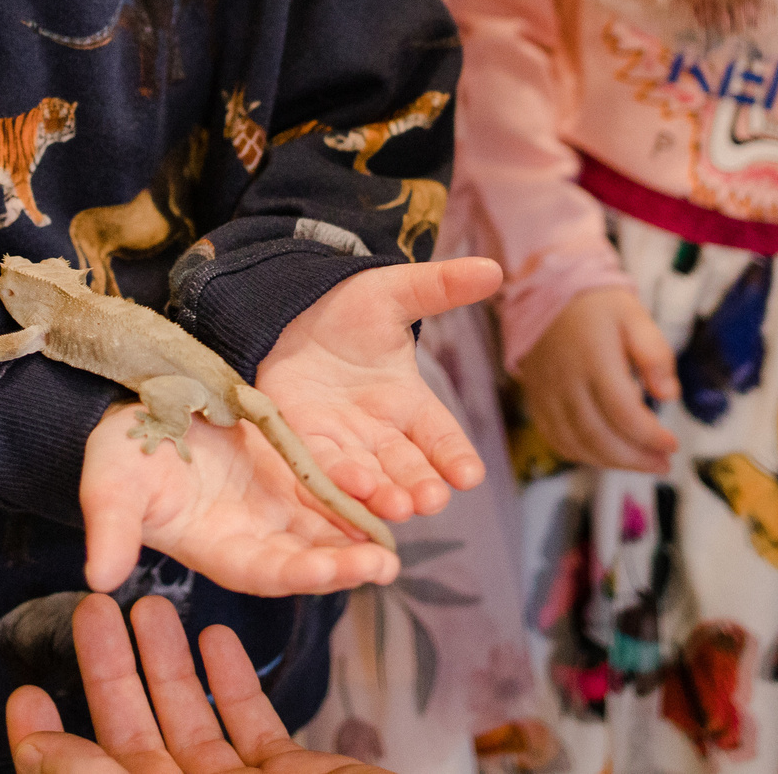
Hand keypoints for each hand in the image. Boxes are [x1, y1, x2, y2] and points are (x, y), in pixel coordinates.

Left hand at [5, 593, 387, 773]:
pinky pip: (252, 725)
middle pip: (134, 739)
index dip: (47, 744)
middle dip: (109, 672)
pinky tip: (219, 636)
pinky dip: (233, 681)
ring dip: (170, 662)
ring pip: (192, 722)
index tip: (24, 695)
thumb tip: (38, 757)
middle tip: (93, 609)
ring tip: (151, 607)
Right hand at [79, 403, 398, 596]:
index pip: (263, 572)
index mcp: (213, 549)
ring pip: (326, 527)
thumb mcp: (111, 485)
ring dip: (361, 533)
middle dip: (345, 564)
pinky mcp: (289, 473)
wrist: (139, 404)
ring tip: (401, 530)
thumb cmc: (120, 453)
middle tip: (386, 564)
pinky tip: (390, 487)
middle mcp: (253, 536)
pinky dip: (358, 492)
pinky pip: (330, 488)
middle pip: (306, 559)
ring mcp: (274, 506)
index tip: (333, 572)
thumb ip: (111, 529)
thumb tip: (99, 579)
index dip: (298, 574)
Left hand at [253, 258, 501, 520]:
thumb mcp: (394, 292)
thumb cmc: (347, 306)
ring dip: (380, 494)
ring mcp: (342, 441)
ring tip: (393, 508)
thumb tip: (493, 269)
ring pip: (366, 476)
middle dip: (420, 486)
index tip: (471, 476)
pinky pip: (319, 469)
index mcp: (408, 401)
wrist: (285, 309)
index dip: (455, 456)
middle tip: (430, 502)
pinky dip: (332, 486)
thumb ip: (441, 287)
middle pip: (406, 467)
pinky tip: (346, 497)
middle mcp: (379, 431)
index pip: (440, 436)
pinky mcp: (301, 442)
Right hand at [513, 287, 677, 472]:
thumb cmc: (597, 308)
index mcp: (594, 360)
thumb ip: (655, 354)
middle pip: (599, 437)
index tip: (673, 444)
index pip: (623, 412)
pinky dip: (584, 456)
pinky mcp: (537, 403)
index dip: (650, 436)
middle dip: (635, 459)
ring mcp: (547, 396)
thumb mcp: (635, 316)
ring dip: (612, 463)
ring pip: (577, 445)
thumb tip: (668, 395)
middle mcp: (566, 383)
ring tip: (641, 462)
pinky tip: (607, 455)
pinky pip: (557, 441)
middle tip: (662, 464)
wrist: (546, 296)